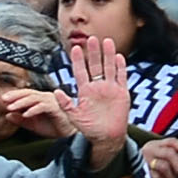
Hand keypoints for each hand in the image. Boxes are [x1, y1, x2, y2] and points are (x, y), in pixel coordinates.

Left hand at [63, 34, 132, 155]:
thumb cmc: (89, 129)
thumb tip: (55, 91)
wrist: (106, 138)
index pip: (80, 72)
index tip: (74, 48)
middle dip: (93, 52)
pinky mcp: (122, 93)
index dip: (77, 60)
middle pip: (95, 66)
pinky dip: (121, 67)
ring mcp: (110, 89)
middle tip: (90, 38)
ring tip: (106, 41)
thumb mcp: (74, 116)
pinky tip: (119, 57)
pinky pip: (121, 77)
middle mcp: (97, 87)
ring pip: (109, 68)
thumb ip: (65, 104)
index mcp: (85, 91)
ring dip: (108, 55)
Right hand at [140, 135, 177, 177]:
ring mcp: (143, 160)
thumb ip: (176, 155)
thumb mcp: (160, 156)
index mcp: (156, 144)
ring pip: (163, 166)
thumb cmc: (148, 164)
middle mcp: (149, 150)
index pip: (172, 142)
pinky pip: (155, 177)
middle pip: (169, 154)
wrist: (125, 171)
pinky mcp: (139, 172)